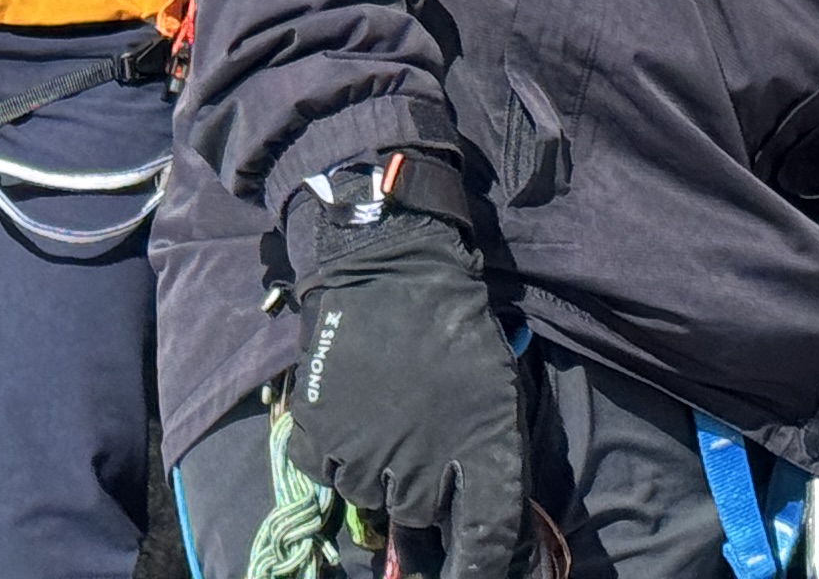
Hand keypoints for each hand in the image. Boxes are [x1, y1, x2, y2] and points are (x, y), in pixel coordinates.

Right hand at [281, 169, 529, 576]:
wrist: (393, 269)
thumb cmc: (454, 328)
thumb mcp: (497, 393)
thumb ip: (492, 460)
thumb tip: (488, 521)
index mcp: (481, 452)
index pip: (486, 542)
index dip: (479, 569)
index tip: (467, 577)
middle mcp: (423, 468)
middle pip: (420, 518)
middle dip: (423, 490)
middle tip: (421, 439)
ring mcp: (367, 455)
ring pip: (371, 497)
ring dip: (378, 471)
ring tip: (385, 417)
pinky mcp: (321, 435)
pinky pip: (327, 472)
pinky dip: (336, 452)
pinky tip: (351, 414)